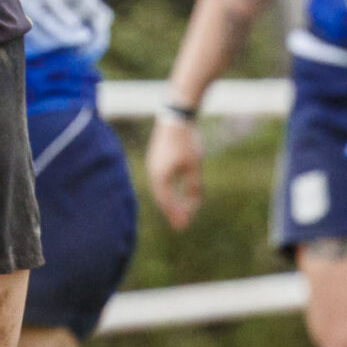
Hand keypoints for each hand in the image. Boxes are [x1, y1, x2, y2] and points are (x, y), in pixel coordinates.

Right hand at [145, 115, 202, 230]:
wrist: (175, 118)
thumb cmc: (186, 142)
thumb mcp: (194, 167)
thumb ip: (194, 187)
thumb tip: (194, 204)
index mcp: (161, 177)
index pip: (167, 203)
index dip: (175, 216)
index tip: (183, 228)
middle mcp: (153, 173)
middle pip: (162, 199)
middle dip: (171, 212)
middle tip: (180, 226)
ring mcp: (152, 165)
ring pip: (159, 190)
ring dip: (168, 202)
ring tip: (177, 212)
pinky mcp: (155, 159)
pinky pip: (159, 181)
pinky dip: (166, 191)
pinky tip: (173, 194)